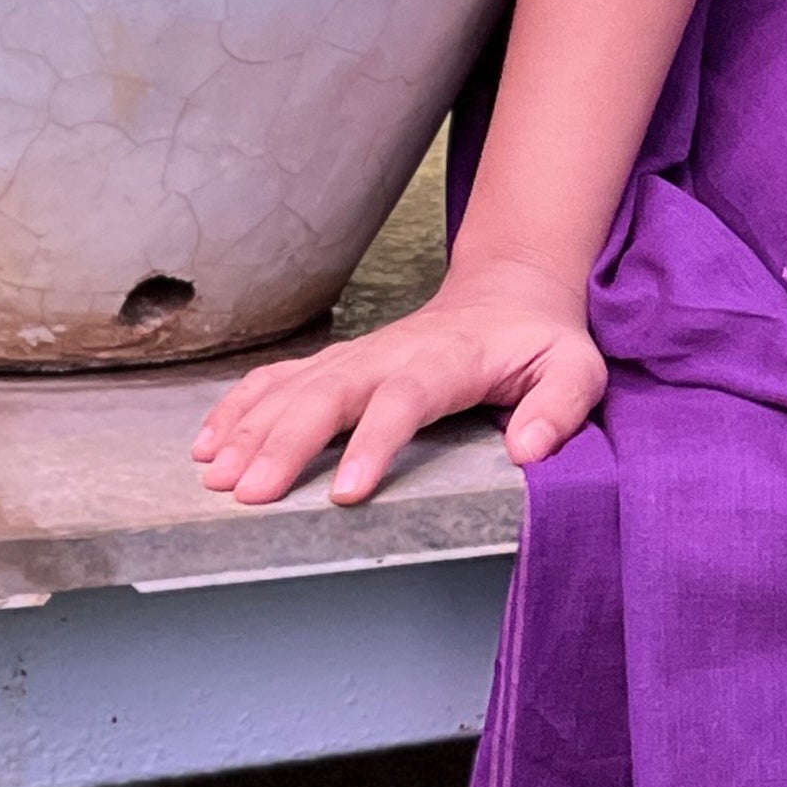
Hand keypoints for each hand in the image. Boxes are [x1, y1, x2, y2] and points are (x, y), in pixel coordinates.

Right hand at [190, 256, 607, 507]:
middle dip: (284, 442)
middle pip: (329, 394)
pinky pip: (281, 380)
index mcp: (447, 361)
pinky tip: (210, 440)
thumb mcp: (577, 369)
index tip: (343, 493)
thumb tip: (530, 450)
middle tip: (248, 492)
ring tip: (214, 474)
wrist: (509, 292)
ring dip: (250, 428)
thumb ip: (561, 407)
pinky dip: (242, 406)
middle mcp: (391, 354)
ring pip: (294, 388)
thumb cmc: (541, 341)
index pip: (402, 400)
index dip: (372, 444)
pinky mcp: (339, 361)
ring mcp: (359, 355)